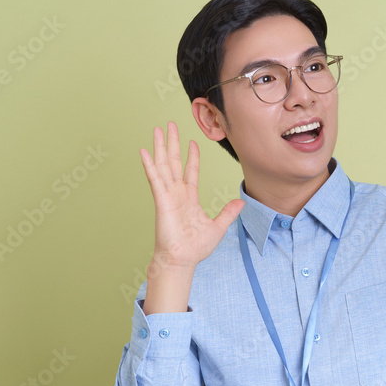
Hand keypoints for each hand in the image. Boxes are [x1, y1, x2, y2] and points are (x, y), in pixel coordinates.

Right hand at [139, 121, 244, 273]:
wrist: (182, 260)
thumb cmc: (195, 248)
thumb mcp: (218, 227)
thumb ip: (228, 213)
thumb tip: (240, 203)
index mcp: (189, 198)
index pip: (191, 172)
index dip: (192, 156)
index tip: (193, 142)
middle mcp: (177, 194)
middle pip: (174, 162)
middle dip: (173, 143)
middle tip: (170, 125)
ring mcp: (168, 196)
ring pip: (164, 165)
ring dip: (161, 147)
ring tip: (158, 130)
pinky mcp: (161, 201)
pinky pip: (155, 179)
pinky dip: (150, 165)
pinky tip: (145, 151)